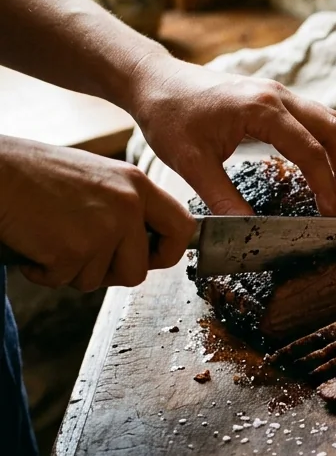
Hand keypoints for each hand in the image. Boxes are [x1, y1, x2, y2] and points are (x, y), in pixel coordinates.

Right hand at [0, 137, 195, 290]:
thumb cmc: (37, 174)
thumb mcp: (99, 179)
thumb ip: (126, 206)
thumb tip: (143, 243)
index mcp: (138, 185)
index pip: (182, 227)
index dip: (169, 252)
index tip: (151, 258)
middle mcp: (128, 206)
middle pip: (140, 269)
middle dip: (112, 274)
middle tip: (83, 258)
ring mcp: (104, 228)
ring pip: (99, 279)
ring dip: (73, 270)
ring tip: (52, 239)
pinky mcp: (74, 249)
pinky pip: (65, 281)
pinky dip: (45, 273)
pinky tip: (34, 246)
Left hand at [125, 54, 335, 215]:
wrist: (153, 80)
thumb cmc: (168, 115)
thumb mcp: (190, 163)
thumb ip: (222, 198)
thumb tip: (250, 230)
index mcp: (262, 110)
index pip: (310, 150)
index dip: (326, 185)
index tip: (330, 213)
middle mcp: (278, 96)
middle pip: (334, 129)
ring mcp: (279, 93)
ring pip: (329, 120)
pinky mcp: (274, 97)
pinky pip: (314, 118)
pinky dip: (327, 143)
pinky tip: (323, 165)